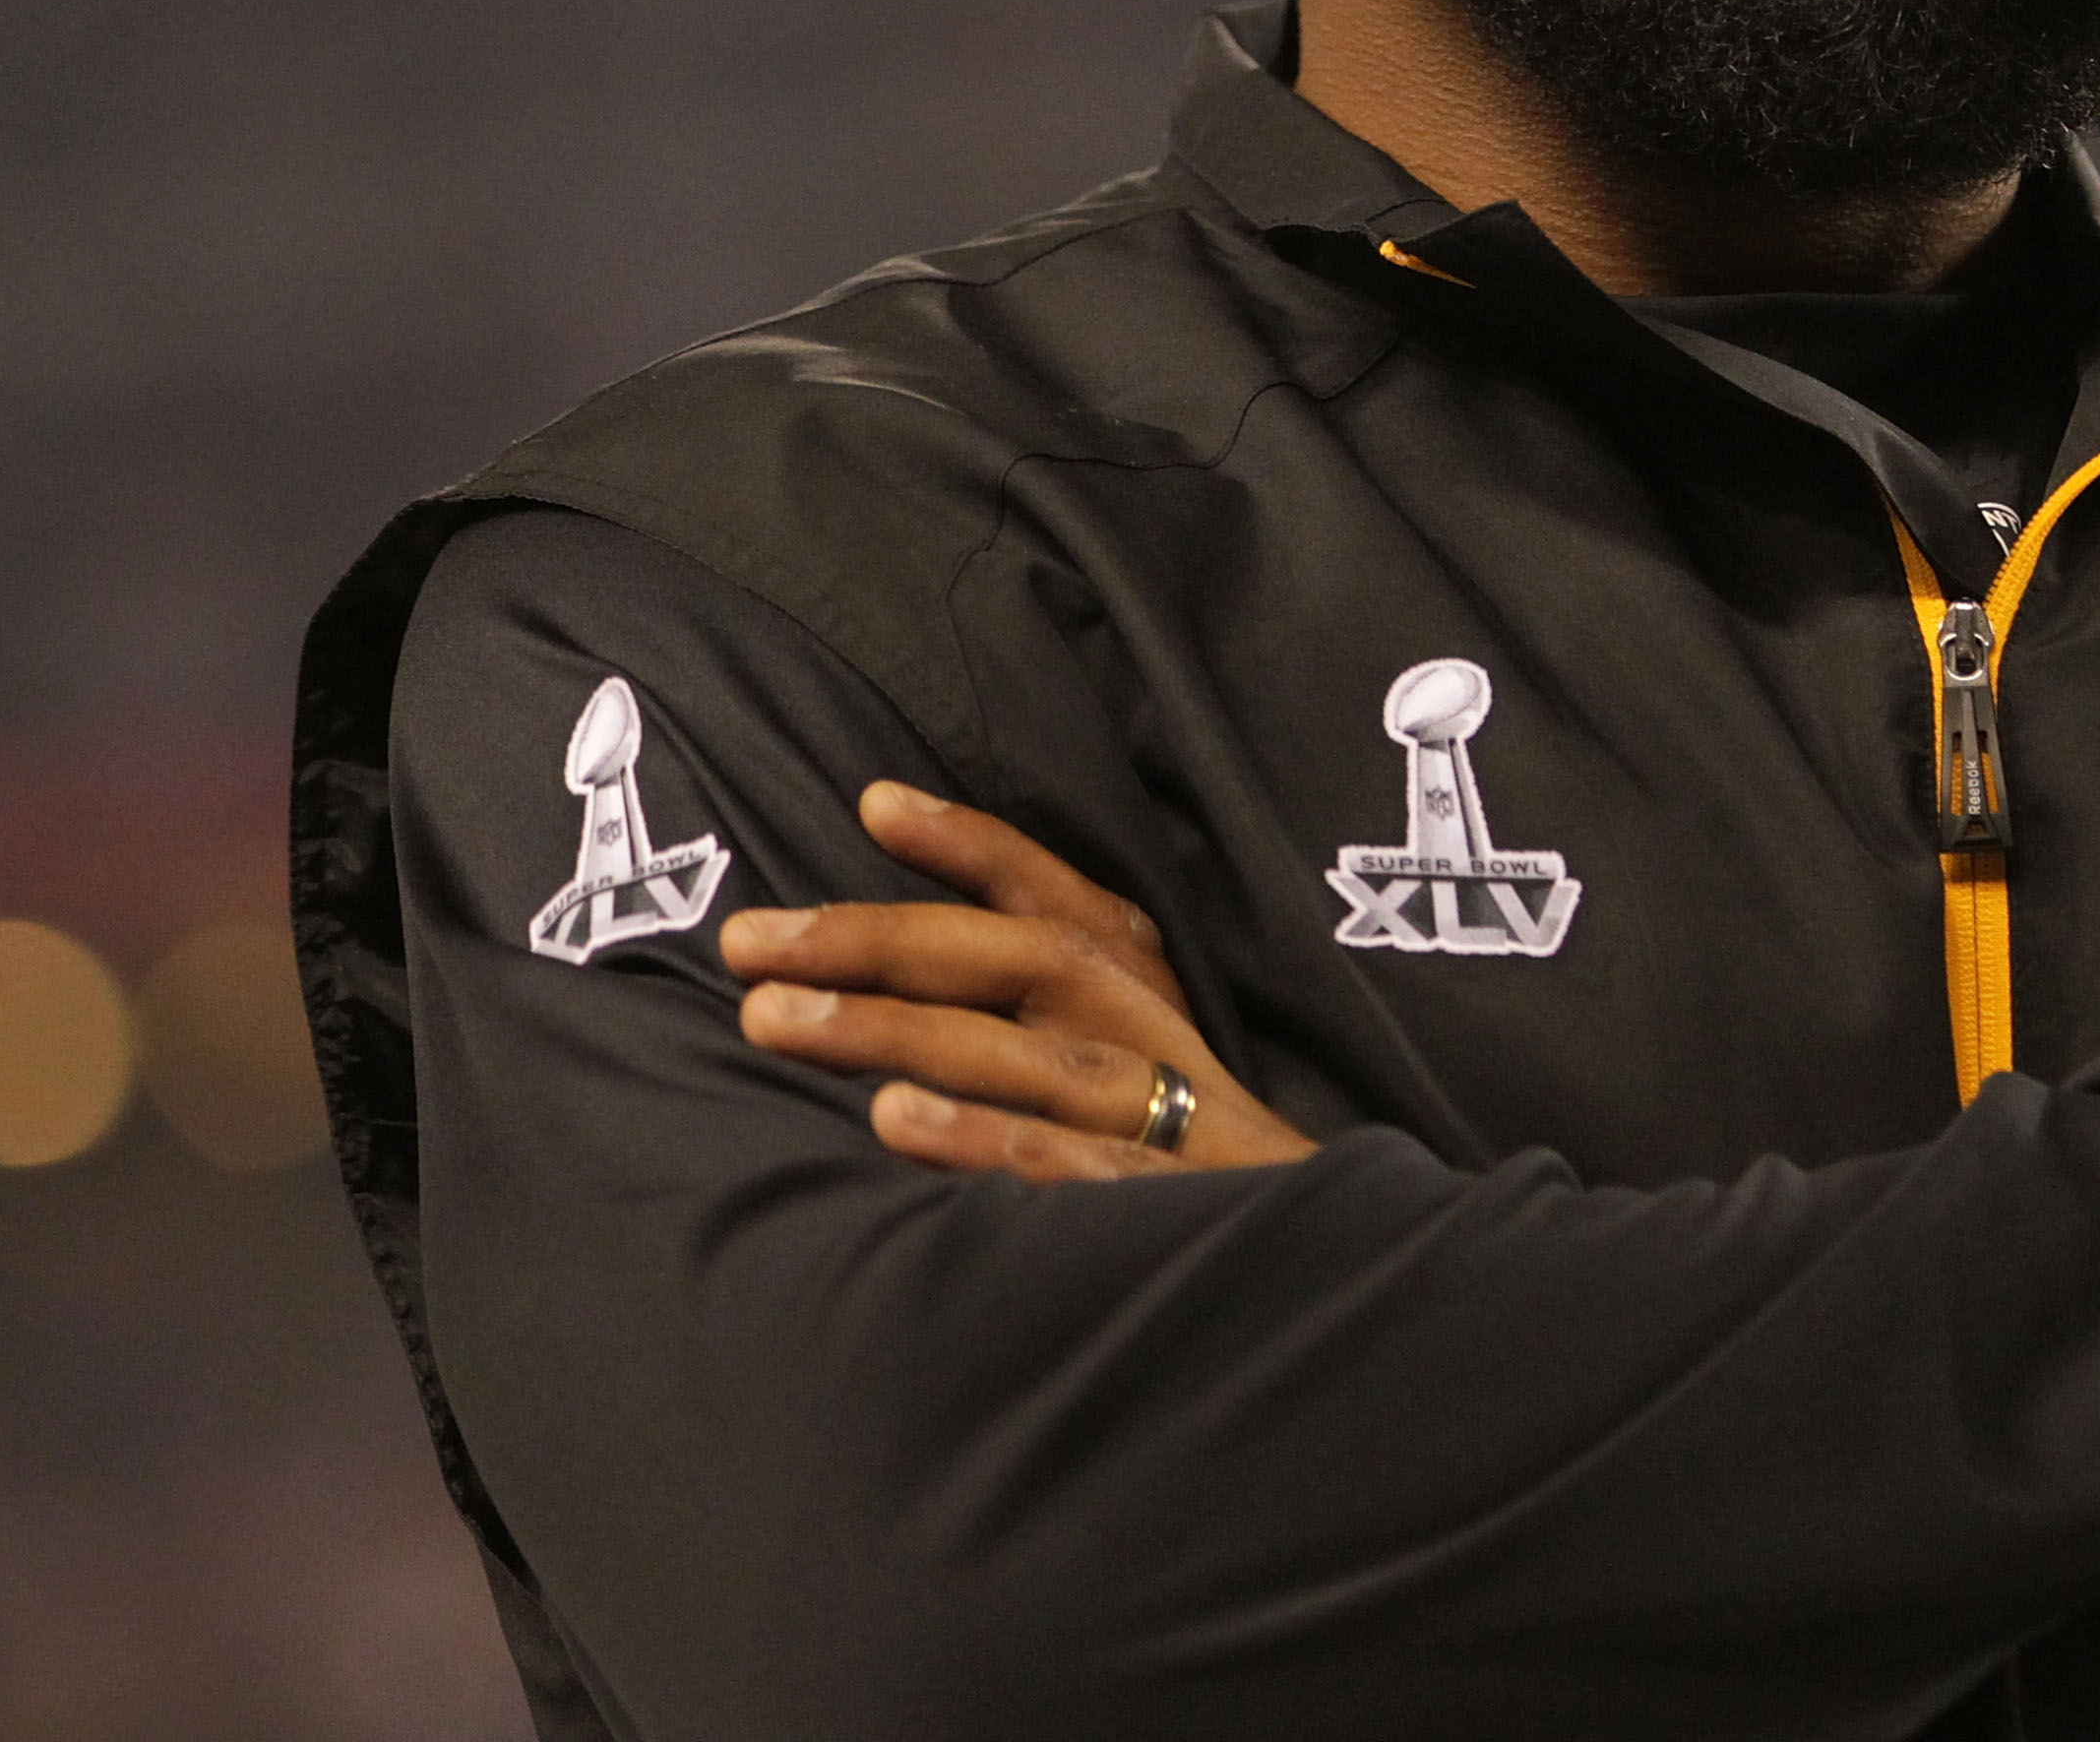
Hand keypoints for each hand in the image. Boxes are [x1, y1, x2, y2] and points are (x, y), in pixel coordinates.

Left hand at [720, 781, 1317, 1181]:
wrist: (1351, 1296)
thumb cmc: (1207, 1192)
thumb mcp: (1150, 1095)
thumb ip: (1042, 1040)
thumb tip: (887, 1018)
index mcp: (1155, 1008)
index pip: (1065, 904)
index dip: (976, 846)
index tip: (874, 803)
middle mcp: (1164, 1047)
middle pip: (1026, 963)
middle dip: (883, 942)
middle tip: (748, 944)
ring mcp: (1175, 1132)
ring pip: (1034, 1060)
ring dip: (901, 1033)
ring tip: (777, 1022)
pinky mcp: (1178, 1219)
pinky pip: (1073, 1172)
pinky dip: (986, 1140)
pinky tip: (895, 1123)